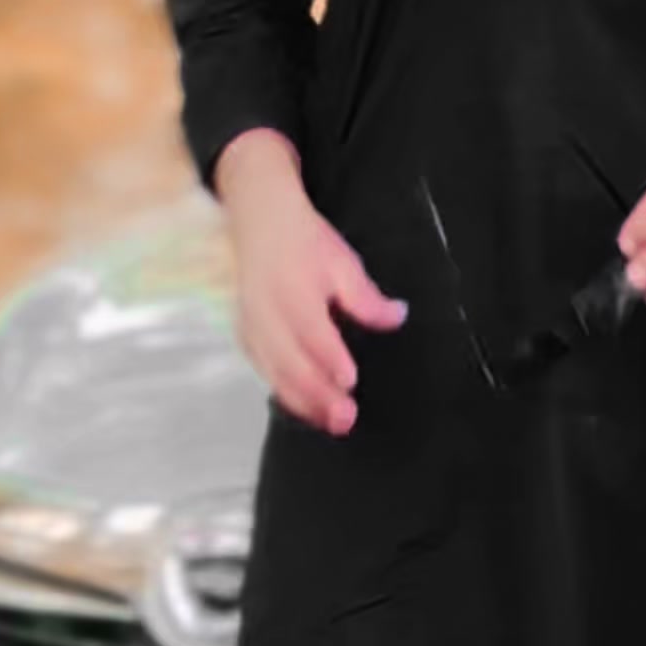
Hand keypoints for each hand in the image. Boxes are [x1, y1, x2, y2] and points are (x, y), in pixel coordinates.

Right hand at [215, 131, 404, 433]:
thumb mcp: (342, 262)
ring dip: (303, 402)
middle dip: (318, 393)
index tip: (349, 379)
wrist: (261, 223)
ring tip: (332, 423)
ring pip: (274, 372)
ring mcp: (253, 326)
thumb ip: (366, 297)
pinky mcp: (247, 335)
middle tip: (346, 417)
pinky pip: (263, 370)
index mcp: (293, 290)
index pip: (310, 330)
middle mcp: (267, 312)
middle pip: (290, 361)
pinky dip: (284, 393)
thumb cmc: (305, 243)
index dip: (328, 356)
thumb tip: (398, 317)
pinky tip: (306, 409)